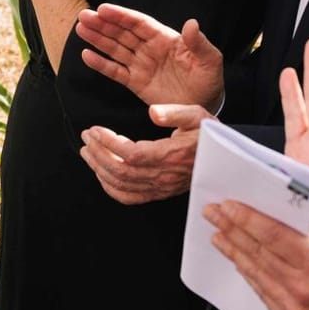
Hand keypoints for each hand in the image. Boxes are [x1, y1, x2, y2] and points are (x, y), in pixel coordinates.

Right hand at [77, 4, 224, 110]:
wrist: (203, 107)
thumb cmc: (208, 80)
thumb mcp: (210, 61)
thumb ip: (199, 43)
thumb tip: (191, 23)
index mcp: (166, 39)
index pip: (140, 24)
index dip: (122, 16)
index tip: (104, 9)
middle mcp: (150, 49)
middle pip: (123, 33)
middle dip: (103, 24)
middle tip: (84, 16)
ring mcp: (141, 65)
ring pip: (115, 49)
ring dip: (98, 39)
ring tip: (81, 29)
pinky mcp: (136, 83)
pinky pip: (115, 71)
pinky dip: (101, 64)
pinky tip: (86, 55)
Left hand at [78, 104, 207, 203]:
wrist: (221, 160)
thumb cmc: (207, 135)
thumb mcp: (197, 115)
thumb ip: (175, 113)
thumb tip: (152, 112)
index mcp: (171, 155)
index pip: (131, 154)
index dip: (108, 143)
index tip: (94, 130)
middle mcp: (163, 175)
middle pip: (120, 170)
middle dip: (98, 153)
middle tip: (87, 137)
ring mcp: (159, 187)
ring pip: (120, 184)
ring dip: (99, 168)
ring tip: (87, 151)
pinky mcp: (157, 193)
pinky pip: (128, 197)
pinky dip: (109, 187)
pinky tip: (100, 173)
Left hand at [205, 201, 308, 309]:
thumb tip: (281, 225)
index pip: (272, 235)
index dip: (246, 219)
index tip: (227, 206)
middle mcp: (302, 288)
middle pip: (257, 253)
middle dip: (231, 230)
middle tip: (213, 214)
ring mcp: (293, 308)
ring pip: (255, 274)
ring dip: (234, 252)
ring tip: (219, 235)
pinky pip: (262, 293)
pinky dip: (249, 275)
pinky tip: (240, 261)